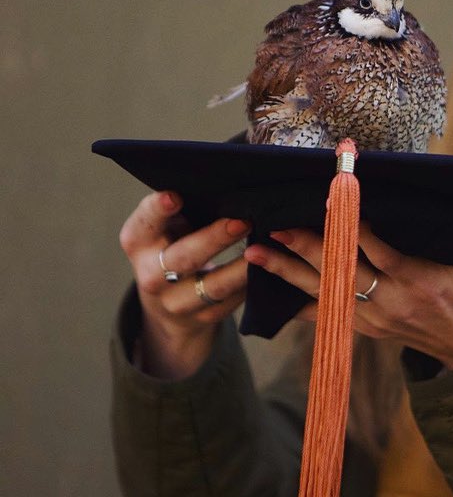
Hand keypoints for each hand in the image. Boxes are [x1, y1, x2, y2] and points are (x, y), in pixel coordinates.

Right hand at [118, 191, 249, 379]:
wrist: (169, 304)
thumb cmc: (176, 245)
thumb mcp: (169, 227)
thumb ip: (184, 208)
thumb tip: (224, 179)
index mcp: (138, 243)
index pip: (144, 224)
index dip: (158, 210)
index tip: (174, 196)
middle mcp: (151, 275)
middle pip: (183, 257)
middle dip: (214, 239)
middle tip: (242, 221)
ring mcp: (177, 302)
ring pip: (213, 286)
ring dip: (241, 267)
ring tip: (263, 248)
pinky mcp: (204, 318)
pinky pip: (232, 301)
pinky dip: (251, 283)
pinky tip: (269, 267)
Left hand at [243, 216, 452, 368]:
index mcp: (420, 282)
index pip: (379, 248)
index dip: (354, 221)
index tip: (334, 193)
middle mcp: (390, 301)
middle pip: (339, 269)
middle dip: (305, 245)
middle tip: (275, 222)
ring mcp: (374, 318)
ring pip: (323, 292)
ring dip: (288, 270)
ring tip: (254, 251)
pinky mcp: (367, 328)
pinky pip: (324, 314)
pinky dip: (296, 300)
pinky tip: (268, 285)